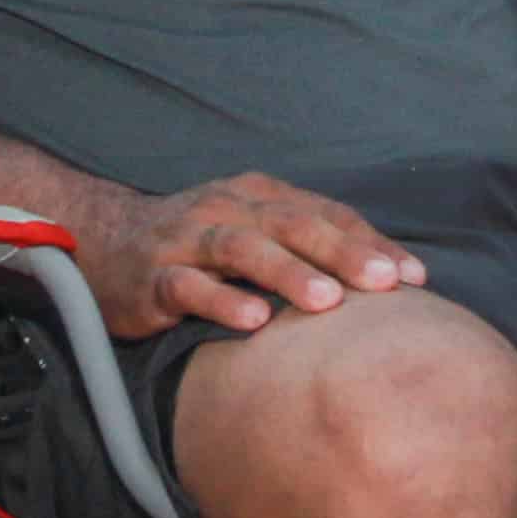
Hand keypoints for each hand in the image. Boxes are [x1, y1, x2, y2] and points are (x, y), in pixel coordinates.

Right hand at [82, 174, 423, 338]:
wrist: (103, 243)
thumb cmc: (197, 247)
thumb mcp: (253, 234)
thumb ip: (306, 249)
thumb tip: (384, 284)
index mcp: (259, 196)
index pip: (325, 214)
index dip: (370, 242)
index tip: (413, 277)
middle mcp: (227, 209)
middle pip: (292, 224)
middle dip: (342, 252)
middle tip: (385, 282)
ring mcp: (187, 239)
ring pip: (242, 249)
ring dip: (288, 273)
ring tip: (327, 301)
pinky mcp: (153, 276)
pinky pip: (189, 286)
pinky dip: (221, 301)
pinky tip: (253, 321)